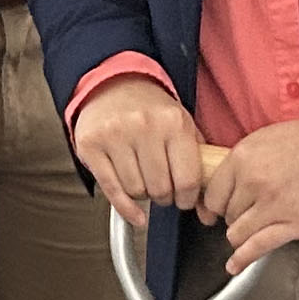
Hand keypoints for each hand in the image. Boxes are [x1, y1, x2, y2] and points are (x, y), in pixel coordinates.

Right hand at [70, 77, 207, 225]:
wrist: (114, 85)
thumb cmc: (152, 110)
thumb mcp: (182, 125)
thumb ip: (198, 164)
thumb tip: (206, 211)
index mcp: (173, 122)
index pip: (187, 179)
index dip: (187, 198)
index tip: (184, 199)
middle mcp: (144, 126)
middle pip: (160, 189)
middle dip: (164, 196)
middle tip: (163, 189)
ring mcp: (115, 135)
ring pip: (136, 190)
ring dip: (142, 193)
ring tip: (143, 179)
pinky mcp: (91, 145)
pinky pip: (111, 190)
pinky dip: (126, 208)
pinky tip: (135, 214)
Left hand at [201, 118, 298, 271]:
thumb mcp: (268, 137)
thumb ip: (244, 159)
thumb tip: (227, 179)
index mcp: (242, 157)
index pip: (212, 193)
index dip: (215, 203)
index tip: (217, 209)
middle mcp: (252, 182)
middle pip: (227, 213)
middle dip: (234, 215)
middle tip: (247, 211)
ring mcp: (271, 206)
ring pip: (238, 233)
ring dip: (241, 234)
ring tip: (250, 230)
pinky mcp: (291, 225)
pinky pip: (258, 246)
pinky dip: (243, 259)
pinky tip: (234, 265)